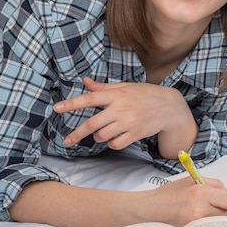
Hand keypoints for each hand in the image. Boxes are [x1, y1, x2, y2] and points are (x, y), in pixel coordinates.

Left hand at [54, 77, 196, 154]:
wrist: (169, 106)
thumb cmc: (144, 94)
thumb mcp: (125, 87)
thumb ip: (103, 88)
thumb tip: (85, 82)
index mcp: (116, 94)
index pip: (90, 98)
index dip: (72, 103)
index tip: (57, 108)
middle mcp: (121, 108)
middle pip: (92, 124)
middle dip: (77, 133)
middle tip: (67, 140)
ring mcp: (128, 122)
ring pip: (103, 135)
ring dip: (99, 136)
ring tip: (105, 131)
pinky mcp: (135, 134)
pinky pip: (115, 144)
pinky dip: (112, 143)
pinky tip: (115, 137)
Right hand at [134, 176, 226, 226]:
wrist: (148, 211)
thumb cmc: (167, 195)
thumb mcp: (190, 181)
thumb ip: (212, 184)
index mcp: (201, 193)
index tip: (222, 199)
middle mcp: (200, 210)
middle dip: (221, 210)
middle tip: (210, 207)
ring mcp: (196, 226)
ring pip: (219, 226)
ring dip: (214, 221)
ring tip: (202, 216)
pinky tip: (197, 225)